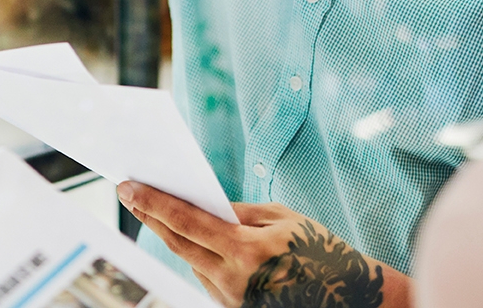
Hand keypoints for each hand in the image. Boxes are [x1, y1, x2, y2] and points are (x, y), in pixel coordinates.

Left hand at [117, 183, 403, 306]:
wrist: (353, 300)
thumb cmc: (323, 252)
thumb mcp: (283, 220)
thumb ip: (239, 214)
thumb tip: (203, 205)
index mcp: (246, 251)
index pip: (186, 221)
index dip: (153, 202)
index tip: (129, 186)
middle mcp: (233, 280)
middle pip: (178, 244)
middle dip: (150, 217)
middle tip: (129, 193)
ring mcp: (232, 301)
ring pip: (191, 262)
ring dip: (172, 237)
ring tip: (152, 209)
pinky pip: (207, 278)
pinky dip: (197, 256)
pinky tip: (188, 239)